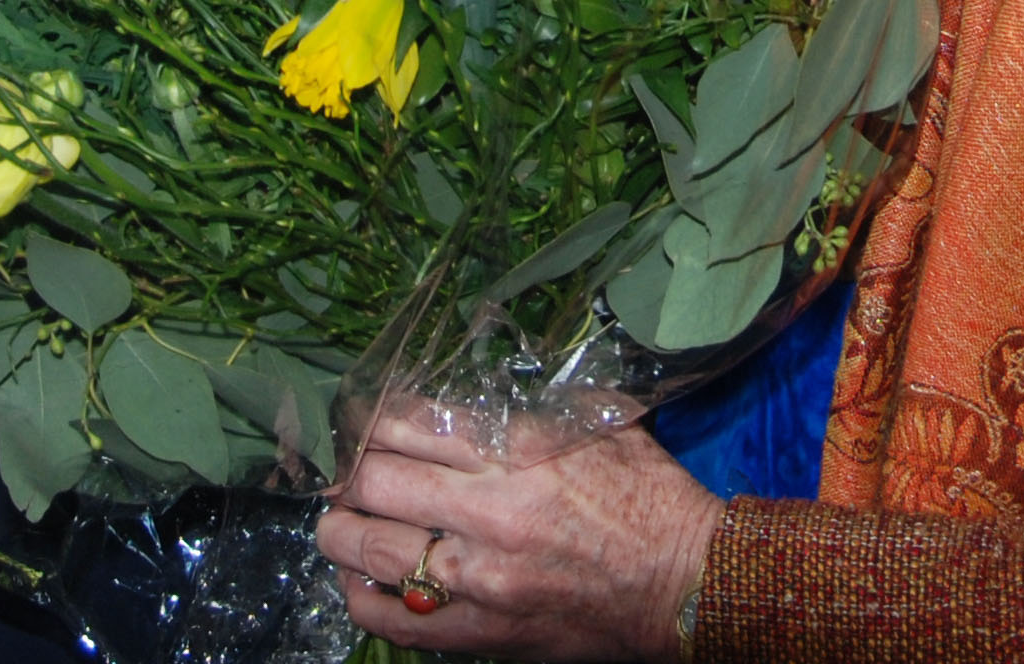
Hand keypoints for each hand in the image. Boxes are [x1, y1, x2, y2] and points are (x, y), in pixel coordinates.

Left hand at [319, 403, 720, 658]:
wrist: (686, 582)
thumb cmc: (650, 496)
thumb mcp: (598, 423)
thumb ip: (533, 406)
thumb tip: (479, 393)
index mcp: (517, 450)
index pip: (409, 424)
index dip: (370, 420)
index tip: (360, 422)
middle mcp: (490, 510)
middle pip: (375, 481)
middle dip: (347, 473)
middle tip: (340, 471)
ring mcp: (482, 576)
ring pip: (372, 550)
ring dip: (341, 532)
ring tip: (337, 523)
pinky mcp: (485, 631)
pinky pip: (398, 621)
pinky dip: (364, 600)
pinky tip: (359, 583)